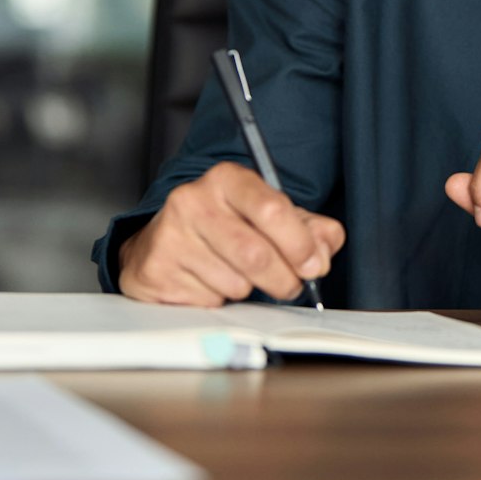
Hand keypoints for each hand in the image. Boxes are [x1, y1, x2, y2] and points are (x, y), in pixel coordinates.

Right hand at [118, 161, 345, 306]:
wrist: (163, 241)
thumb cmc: (225, 227)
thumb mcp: (270, 217)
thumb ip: (309, 229)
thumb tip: (325, 249)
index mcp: (227, 179)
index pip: (272, 210)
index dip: (300, 244)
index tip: (313, 265)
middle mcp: (194, 199)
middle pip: (256, 254)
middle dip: (283, 279)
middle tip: (289, 285)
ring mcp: (170, 234)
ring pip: (234, 283)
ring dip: (248, 290)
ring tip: (237, 275)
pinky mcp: (155, 269)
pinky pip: (208, 301)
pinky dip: (219, 300)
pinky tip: (209, 282)